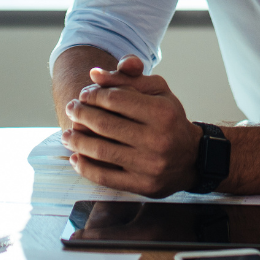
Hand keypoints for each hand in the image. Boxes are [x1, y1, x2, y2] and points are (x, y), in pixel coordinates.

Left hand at [62, 55, 203, 197]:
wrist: (192, 158)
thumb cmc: (170, 119)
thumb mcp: (157, 91)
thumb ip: (127, 78)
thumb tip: (94, 74)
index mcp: (162, 112)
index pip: (115, 99)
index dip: (93, 95)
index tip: (83, 95)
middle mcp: (158, 139)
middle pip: (104, 124)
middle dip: (80, 114)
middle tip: (71, 109)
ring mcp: (150, 165)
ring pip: (101, 151)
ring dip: (77, 141)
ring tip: (67, 134)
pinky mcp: (143, 186)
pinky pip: (105, 177)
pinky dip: (85, 167)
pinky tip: (75, 157)